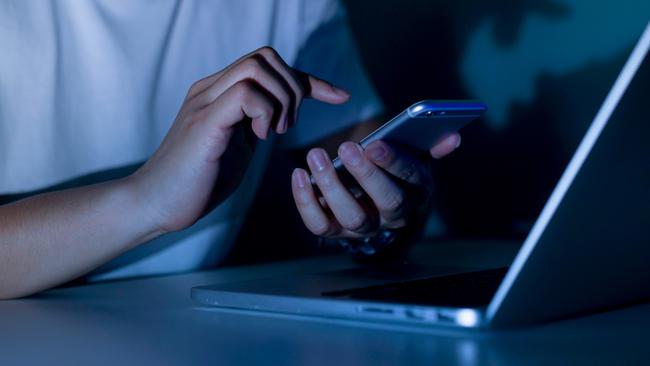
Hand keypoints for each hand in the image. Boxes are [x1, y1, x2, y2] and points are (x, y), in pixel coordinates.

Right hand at [129, 47, 349, 232]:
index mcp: (221, 93)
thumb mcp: (239, 145)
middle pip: (266, 56)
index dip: (311, 80)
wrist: (156, 203)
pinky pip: (245, 94)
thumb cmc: (198, 180)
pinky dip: (265, 112)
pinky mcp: (204, 122)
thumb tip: (283, 114)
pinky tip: (260, 138)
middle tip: (288, 127)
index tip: (340, 97)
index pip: (271, 68)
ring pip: (257, 67)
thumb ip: (257, 124)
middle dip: (293, 88)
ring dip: (281, 100)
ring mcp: (206, 102)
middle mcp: (211, 89)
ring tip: (275, 133)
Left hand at [292, 133, 460, 238]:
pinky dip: (305, 201)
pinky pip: (319, 224)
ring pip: (350, 215)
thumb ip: (430, 147)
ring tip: (314, 156)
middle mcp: (392, 215)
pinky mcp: (336, 231)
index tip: (375, 144)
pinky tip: (299, 174)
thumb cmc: (393, 173)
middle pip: (385, 200)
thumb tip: (452, 137)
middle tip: (346, 147)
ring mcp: (363, 226)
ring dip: (330, 185)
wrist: (375, 205)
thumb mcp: (415, 159)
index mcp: (416, 191)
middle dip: (366, 174)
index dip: (394, 161)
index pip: (410, 178)